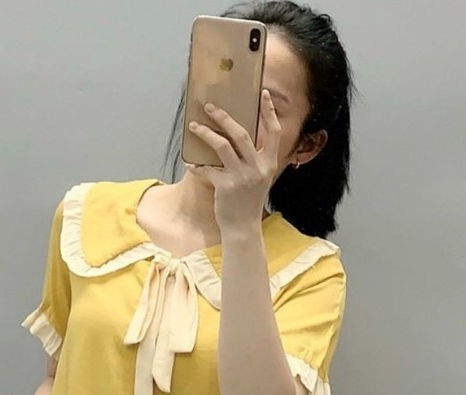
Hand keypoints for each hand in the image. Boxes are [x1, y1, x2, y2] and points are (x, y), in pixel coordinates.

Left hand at [185, 89, 282, 230]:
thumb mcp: (259, 178)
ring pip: (222, 145)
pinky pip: (207, 169)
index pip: (274, 132)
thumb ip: (254, 159)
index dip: (269, 111)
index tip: (263, 94)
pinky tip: (191, 163)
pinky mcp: (225, 186)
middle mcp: (258, 168)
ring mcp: (242, 177)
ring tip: (193, 126)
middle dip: (223, 117)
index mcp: (269, 164)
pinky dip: (197, 165)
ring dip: (205, 133)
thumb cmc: (248, 201)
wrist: (242, 228)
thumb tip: (235, 136)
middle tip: (210, 107)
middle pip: (241, 133)